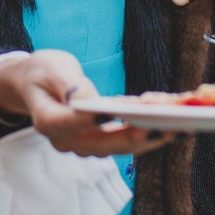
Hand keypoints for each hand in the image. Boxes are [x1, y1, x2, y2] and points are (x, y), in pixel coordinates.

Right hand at [0, 50, 170, 157]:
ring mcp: (83, 146)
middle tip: (165, 127)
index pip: (71, 123)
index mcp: (48, 121)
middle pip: (104, 144)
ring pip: (119, 147)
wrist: (36, 86)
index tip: (115, 110)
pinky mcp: (98, 142)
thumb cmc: (43, 73)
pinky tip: (171, 123)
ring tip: (178, 126)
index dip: (92, 119)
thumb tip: (83, 97)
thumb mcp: (51, 67)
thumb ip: (66, 83)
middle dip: (136, 136)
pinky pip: (124, 141)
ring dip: (149, 137)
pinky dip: (147, 132)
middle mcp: (66, 141)